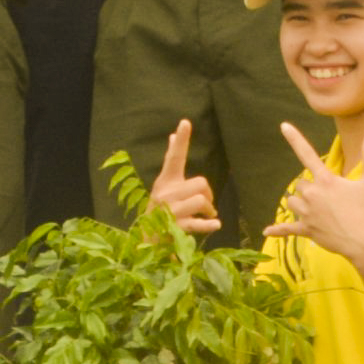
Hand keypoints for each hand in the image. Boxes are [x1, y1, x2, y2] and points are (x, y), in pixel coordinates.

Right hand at [140, 120, 219, 237]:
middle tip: (207, 204)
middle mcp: (166, 194)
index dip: (181, 141)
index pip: (174, 157)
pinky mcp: (176, 227)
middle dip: (209, 193)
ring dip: (209, 209)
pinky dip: (208, 224)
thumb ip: (171, 162)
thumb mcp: (164, 185)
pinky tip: (215, 225)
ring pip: (200, 200)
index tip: (186, 122)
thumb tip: (172, 136)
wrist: (148, 241)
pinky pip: (198, 223)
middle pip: (200, 182)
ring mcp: (170, 211)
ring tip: (208, 216)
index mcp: (165, 181)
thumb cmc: (162, 209)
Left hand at [265, 120, 363, 269]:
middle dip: (311, 188)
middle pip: (301, 184)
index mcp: (326, 180)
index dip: (295, 138)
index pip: (307, 153)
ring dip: (300, 203)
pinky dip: (277, 230)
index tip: (283, 125)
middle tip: (331, 199)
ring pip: (292, 201)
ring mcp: (307, 213)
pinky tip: (266, 231)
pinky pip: (287, 229)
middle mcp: (312, 194)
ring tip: (318, 210)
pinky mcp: (306, 230)